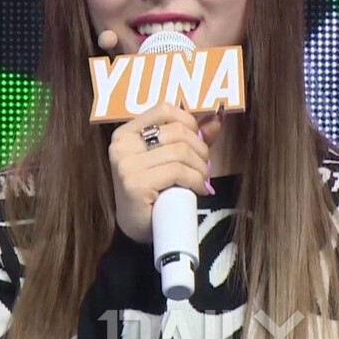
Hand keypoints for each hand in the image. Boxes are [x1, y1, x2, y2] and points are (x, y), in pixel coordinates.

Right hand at [109, 102, 222, 242]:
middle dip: (200, 149)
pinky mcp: (135, 184)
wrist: (139, 228)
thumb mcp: (171, 159)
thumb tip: (217, 118)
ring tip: (202, 179)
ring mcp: (126, 165)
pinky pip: (178, 171)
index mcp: (126, 133)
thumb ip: (192, 137)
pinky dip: (196, 180)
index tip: (198, 139)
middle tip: (205, 166)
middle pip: (176, 132)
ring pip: (180, 152)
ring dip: (200, 167)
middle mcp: (121, 145)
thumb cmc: (155, 191)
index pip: (164, 109)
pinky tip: (199, 189)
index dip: (189, 121)